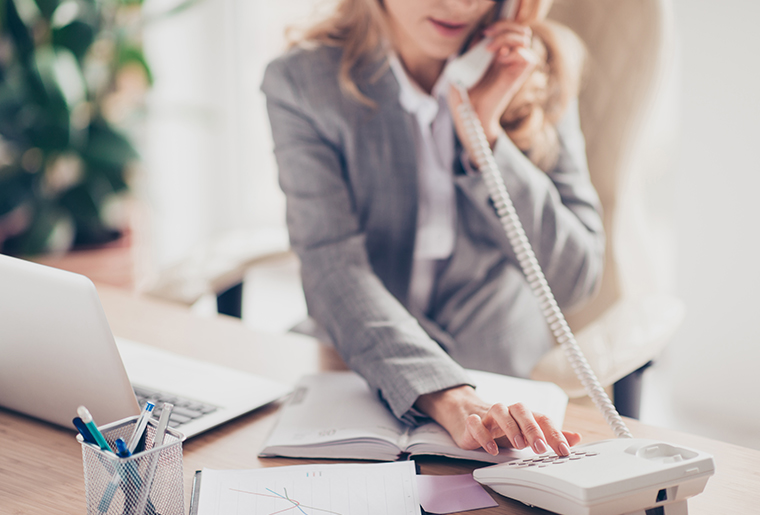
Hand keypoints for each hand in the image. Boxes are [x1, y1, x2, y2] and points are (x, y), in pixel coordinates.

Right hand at [415, 385, 580, 456]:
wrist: (467, 413)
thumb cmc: (500, 425)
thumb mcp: (527, 431)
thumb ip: (550, 435)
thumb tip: (576, 438)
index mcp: (523, 414)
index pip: (542, 418)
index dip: (555, 433)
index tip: (564, 450)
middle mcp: (507, 411)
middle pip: (521, 410)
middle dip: (533, 429)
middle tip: (542, 448)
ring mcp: (488, 414)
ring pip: (499, 411)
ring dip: (510, 427)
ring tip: (519, 445)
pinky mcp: (471, 422)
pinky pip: (476, 423)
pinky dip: (484, 435)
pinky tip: (492, 449)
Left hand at [449, 20, 537, 149]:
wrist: (470, 115)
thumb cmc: (464, 96)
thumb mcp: (462, 68)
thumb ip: (471, 50)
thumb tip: (479, 37)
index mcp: (496, 55)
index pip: (509, 29)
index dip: (499, 25)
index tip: (483, 33)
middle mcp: (508, 58)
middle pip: (520, 29)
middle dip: (504, 26)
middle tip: (488, 36)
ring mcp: (514, 67)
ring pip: (525, 37)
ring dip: (507, 37)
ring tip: (491, 49)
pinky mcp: (517, 77)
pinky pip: (528, 56)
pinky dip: (515, 52)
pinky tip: (501, 59)